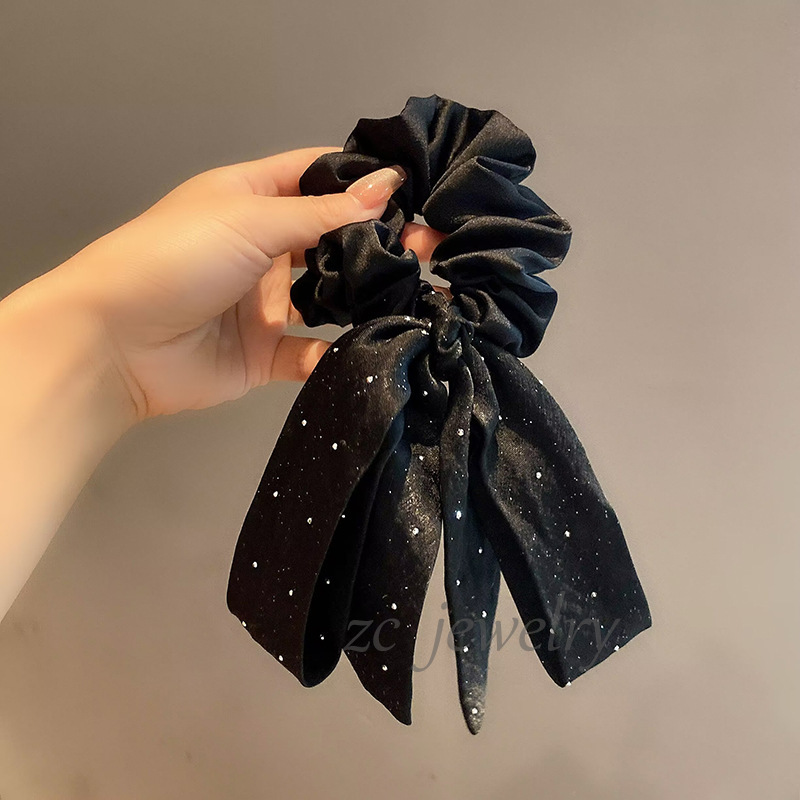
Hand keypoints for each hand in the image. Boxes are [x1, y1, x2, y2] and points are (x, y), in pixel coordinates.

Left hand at [47, 147, 443, 421]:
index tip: (414, 186)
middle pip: (329, 239)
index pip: (315, 176)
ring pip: (327, 296)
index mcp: (251, 200)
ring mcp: (264, 303)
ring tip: (413, 292)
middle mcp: (262, 248)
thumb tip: (388, 185)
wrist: (117, 344)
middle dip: (374, 241)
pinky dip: (335, 351)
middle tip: (426, 248)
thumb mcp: (251, 221)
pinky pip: (310, 352)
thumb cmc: (177, 258)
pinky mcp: (264, 354)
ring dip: (362, 296)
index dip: (360, 178)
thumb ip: (322, 212)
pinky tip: (371, 343)